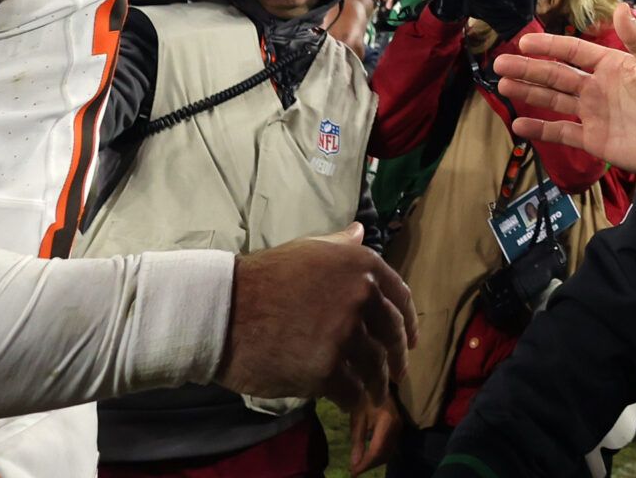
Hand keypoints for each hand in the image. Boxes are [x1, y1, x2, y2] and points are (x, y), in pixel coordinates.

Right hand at [214, 224, 416, 412]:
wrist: (225, 310)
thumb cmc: (263, 277)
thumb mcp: (306, 250)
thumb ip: (340, 245)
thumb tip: (360, 231)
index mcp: (361, 265)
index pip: (401, 297)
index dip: (409, 322)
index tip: (410, 340)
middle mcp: (361, 297)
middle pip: (393, 336)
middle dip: (397, 359)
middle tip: (397, 374)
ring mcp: (345, 335)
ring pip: (375, 368)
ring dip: (377, 386)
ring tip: (375, 396)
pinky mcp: (327, 370)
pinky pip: (351, 391)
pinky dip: (352, 400)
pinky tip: (348, 402)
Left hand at [350, 396, 401, 473]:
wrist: (377, 383)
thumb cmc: (364, 398)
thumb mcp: (357, 418)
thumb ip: (357, 441)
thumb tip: (354, 463)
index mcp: (386, 423)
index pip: (376, 450)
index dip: (365, 464)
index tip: (353, 473)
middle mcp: (396, 428)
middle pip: (384, 454)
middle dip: (369, 465)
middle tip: (355, 471)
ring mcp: (399, 428)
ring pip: (388, 453)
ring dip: (374, 462)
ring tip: (360, 466)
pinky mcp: (398, 429)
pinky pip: (390, 447)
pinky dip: (379, 455)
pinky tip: (369, 456)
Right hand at [494, 3, 635, 175]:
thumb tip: (620, 7)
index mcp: (610, 65)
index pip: (572, 51)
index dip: (548, 46)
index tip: (524, 42)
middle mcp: (596, 86)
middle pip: (555, 74)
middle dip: (528, 68)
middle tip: (500, 62)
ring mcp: (592, 112)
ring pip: (553, 100)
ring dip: (528, 92)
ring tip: (504, 85)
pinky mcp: (593, 138)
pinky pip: (561, 132)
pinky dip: (540, 129)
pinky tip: (519, 123)